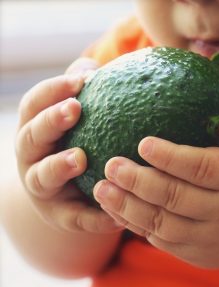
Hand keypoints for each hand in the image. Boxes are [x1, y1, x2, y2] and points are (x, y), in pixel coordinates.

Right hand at [15, 58, 123, 232]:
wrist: (68, 195)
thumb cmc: (77, 144)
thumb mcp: (79, 119)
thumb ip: (88, 94)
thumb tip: (99, 68)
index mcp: (35, 129)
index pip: (34, 105)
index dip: (52, 90)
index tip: (79, 80)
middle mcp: (31, 158)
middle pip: (31, 137)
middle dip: (50, 121)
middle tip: (74, 108)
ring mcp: (42, 189)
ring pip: (42, 177)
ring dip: (57, 166)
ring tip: (80, 158)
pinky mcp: (60, 216)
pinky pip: (75, 217)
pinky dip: (94, 215)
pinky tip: (118, 213)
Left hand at [93, 65, 218, 267]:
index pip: (205, 168)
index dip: (172, 158)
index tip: (142, 143)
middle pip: (177, 198)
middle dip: (140, 182)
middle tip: (110, 163)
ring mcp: (210, 237)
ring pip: (162, 225)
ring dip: (127, 207)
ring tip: (100, 188)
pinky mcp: (195, 253)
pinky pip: (160, 240)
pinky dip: (135, 225)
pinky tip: (115, 208)